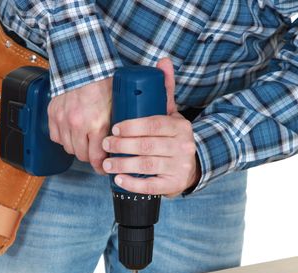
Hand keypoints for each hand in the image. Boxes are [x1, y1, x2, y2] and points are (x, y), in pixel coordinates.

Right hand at [47, 77, 111, 173]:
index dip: (101, 167)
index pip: (96, 157)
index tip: (103, 169)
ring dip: (77, 147)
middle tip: (95, 153)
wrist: (85, 66)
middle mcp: (78, 124)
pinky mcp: (53, 114)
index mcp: (97, 124)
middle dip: (89, 157)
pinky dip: (63, 138)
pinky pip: (55, 137)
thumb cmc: (104, 84)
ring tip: (84, 140)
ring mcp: (63, 119)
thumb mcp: (117, 108)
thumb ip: (115, 130)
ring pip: (68, 148)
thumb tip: (118, 148)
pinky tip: (71, 132)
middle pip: (81, 156)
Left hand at [101, 58, 200, 196]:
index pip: (154, 124)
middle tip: (106, 144)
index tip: (115, 128)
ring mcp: (179, 167)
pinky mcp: (173, 185)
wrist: (192, 165)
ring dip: (123, 164)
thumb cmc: (173, 137)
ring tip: (107, 163)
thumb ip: (165, 90)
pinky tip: (119, 179)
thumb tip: (163, 61)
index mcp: (181, 127)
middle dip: (122, 145)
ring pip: (147, 165)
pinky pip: (151, 185)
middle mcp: (183, 147)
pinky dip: (133, 183)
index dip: (132, 126)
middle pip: (148, 145)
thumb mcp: (172, 114)